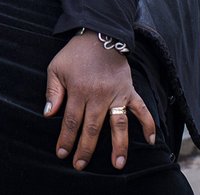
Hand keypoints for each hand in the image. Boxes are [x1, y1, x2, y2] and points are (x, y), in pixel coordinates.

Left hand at [43, 31, 155, 171]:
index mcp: (78, 90)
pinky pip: (141, 109)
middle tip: (80, 165)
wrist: (99, 34)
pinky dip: (148, 124)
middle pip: (92, 128)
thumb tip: (48, 114)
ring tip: (117, 164)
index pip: (70, 121)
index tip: (62, 154)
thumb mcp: (56, 68)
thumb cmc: (75, 53)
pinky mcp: (130, 90)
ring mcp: (116, 93)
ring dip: (119, 145)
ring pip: (118, 124)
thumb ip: (52, 92)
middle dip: (86, 149)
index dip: (66, 139)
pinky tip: (151, 141)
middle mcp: (98, 95)